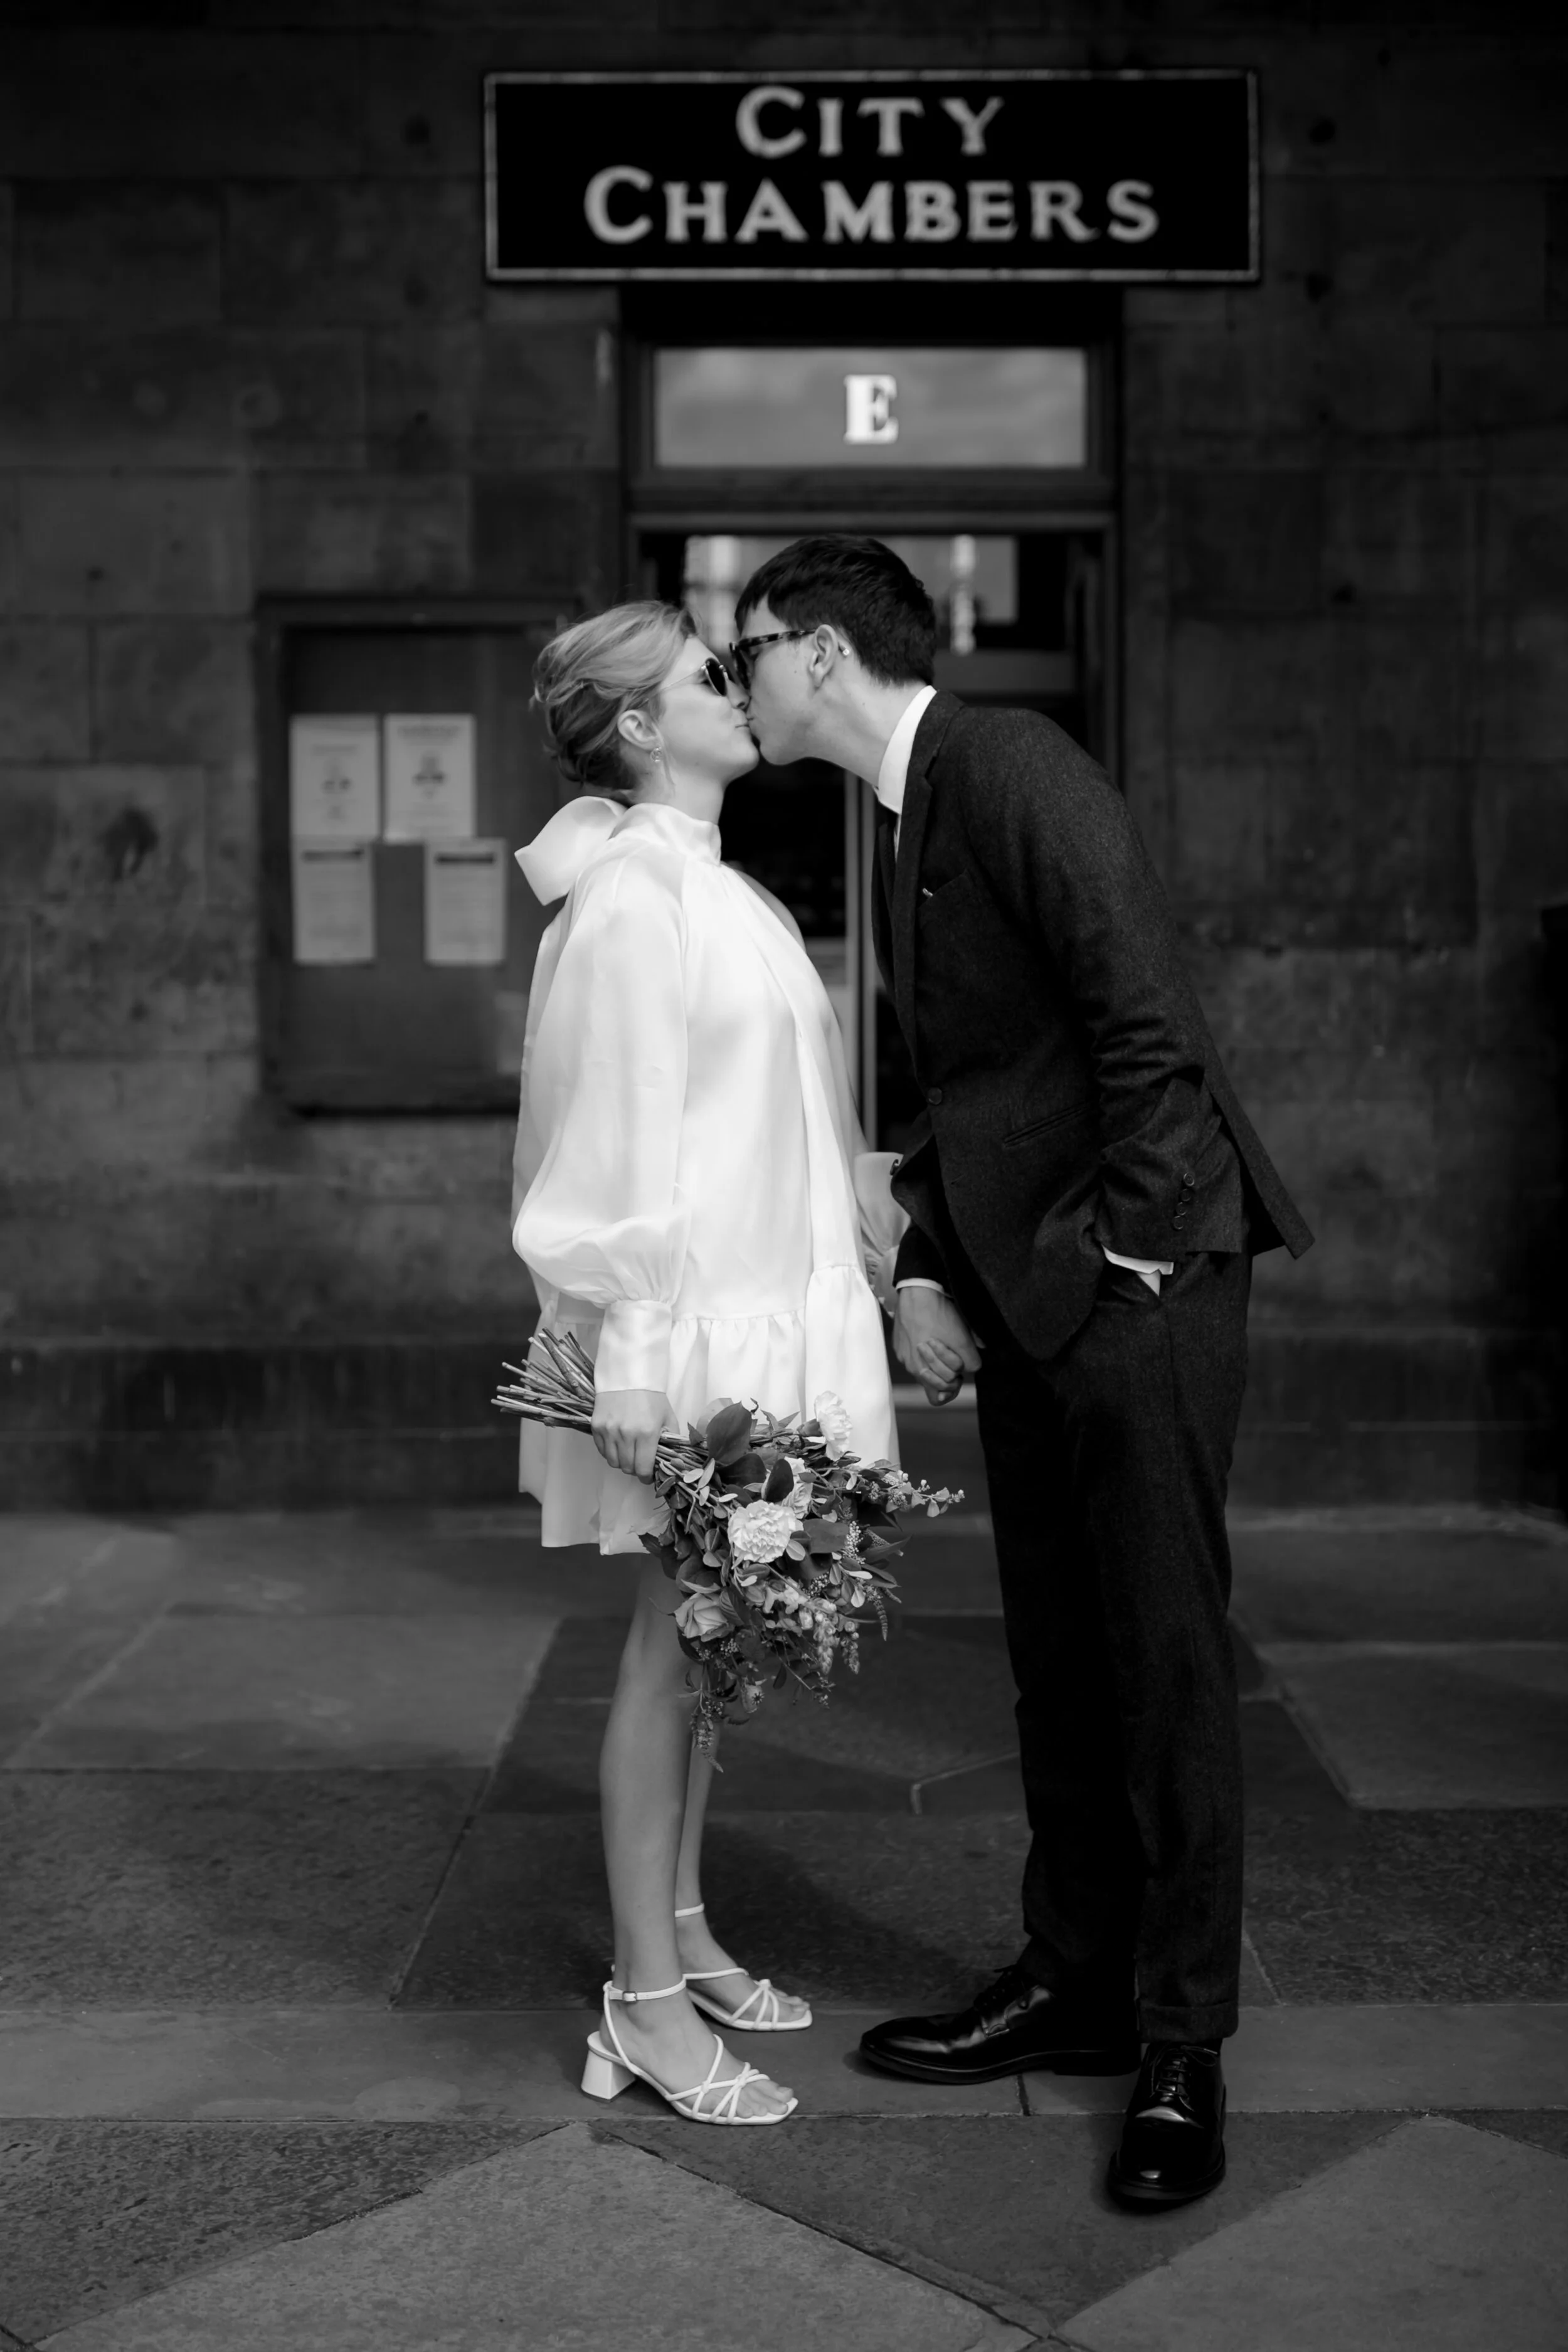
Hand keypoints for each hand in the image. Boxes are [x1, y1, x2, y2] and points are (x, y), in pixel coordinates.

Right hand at [591, 1388, 667, 1481]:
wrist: (628, 1375)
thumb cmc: (651, 1396)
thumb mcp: (667, 1417)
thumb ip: (670, 1440)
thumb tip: (670, 1461)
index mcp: (646, 1433)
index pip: (642, 1468)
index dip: (646, 1476)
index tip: (648, 1475)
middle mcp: (626, 1434)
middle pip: (627, 1467)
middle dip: (635, 1469)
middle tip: (639, 1462)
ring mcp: (608, 1430)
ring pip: (612, 1461)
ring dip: (621, 1461)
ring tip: (628, 1452)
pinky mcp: (596, 1426)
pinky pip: (602, 1450)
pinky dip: (609, 1451)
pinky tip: (617, 1443)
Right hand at [893, 1288, 981, 1405]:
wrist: (917, 1294)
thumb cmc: (940, 1314)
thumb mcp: (962, 1336)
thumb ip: (971, 1358)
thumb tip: (974, 1365)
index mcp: (932, 1368)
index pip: (943, 1395)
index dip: (954, 1384)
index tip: (959, 1373)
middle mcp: (917, 1369)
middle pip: (934, 1387)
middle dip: (947, 1377)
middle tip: (952, 1361)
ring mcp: (907, 1361)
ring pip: (922, 1377)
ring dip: (933, 1368)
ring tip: (938, 1351)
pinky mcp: (899, 1351)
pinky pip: (911, 1363)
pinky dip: (920, 1357)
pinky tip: (926, 1341)